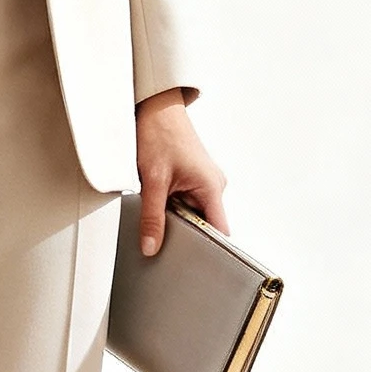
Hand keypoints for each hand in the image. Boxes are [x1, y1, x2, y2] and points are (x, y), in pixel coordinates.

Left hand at [134, 89, 228, 255]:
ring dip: (175, 215)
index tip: (195, 264)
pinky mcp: (192, 177)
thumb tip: (151, 246)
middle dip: (184, 232)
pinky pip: (185, 201)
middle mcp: (213, 185)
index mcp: (212, 187)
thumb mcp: (152, 180)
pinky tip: (158, 198)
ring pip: (192, 212)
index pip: (219, 231)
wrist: (154, 108)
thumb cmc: (159, 134)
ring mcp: (203, 181)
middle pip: (204, 223)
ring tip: (159, 206)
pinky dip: (172, 205)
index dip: (209, 249)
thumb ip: (152, 217)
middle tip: (164, 236)